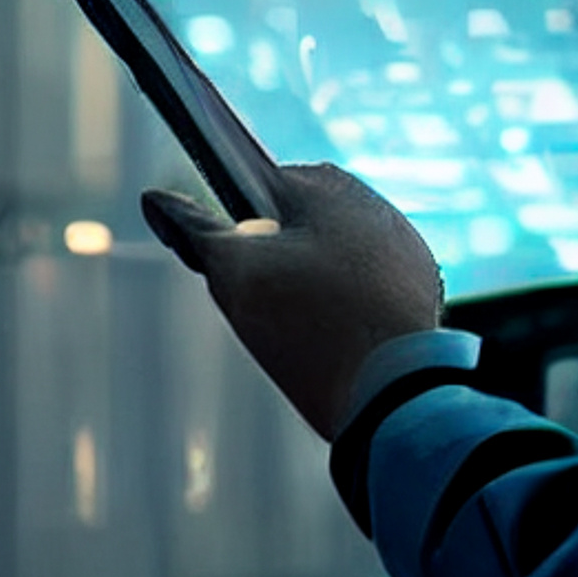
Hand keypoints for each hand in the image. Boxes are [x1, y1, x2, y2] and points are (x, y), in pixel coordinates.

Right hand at [141, 161, 446, 437]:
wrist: (390, 393)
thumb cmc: (307, 326)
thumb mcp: (233, 274)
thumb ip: (194, 230)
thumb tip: (154, 198)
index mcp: (331, 188)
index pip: (266, 183)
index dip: (241, 221)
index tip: (232, 259)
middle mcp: (377, 208)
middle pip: (306, 219)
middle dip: (280, 252)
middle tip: (263, 300)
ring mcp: (407, 251)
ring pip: (340, 253)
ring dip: (316, 278)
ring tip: (300, 326)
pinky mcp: (422, 292)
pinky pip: (371, 285)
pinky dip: (349, 304)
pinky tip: (334, 338)